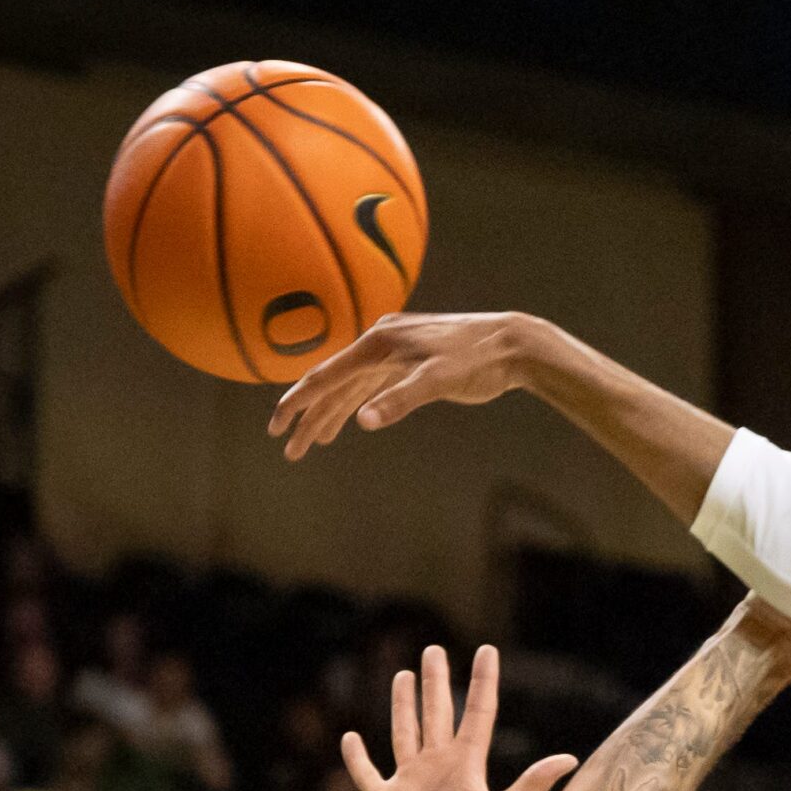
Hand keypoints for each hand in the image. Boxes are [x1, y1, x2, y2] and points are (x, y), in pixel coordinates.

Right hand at [268, 311, 535, 457]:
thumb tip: (362, 421)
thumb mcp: (439, 381)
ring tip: (308, 445)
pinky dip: (354, 406)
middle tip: (287, 448)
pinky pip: (370, 388)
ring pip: (351, 389)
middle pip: (333, 385)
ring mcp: (394, 353)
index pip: (328, 375)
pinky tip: (344, 423)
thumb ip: (399, 400)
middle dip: (309, 418)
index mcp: (379, 343)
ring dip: (330, 417)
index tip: (277, 426)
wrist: (512, 344)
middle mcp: (380, 343)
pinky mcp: (409, 364)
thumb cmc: (478, 360)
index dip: (299, 401)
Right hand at [345, 644, 578, 790]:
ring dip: (403, 706)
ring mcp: (410, 785)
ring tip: (403, 675)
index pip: (477, 713)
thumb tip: (571, 758)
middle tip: (433, 650)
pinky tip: (351, 737)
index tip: (486, 650)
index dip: (482, 682)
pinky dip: (357, 757)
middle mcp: (439, 769)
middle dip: (435, 682)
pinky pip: (367, 774)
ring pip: (404, 733)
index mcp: (468, 767)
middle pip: (438, 714)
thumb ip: (533, 784)